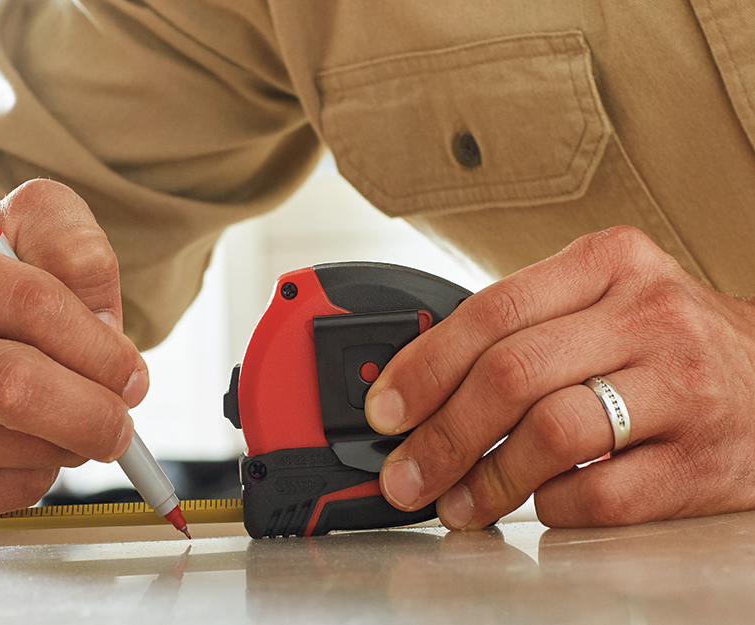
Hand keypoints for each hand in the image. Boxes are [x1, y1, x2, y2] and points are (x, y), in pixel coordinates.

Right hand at [0, 179, 147, 535]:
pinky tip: (19, 445)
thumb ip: (76, 248)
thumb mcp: (26, 231)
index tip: (131, 371)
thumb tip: (108, 331)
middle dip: (93, 412)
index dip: (101, 347)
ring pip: (17, 450)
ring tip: (61, 417)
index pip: (33, 304)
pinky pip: (3, 494)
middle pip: (14, 388)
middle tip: (122, 421)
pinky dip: (38, 476)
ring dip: (68, 444)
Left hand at [365, 226, 754, 528]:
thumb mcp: (600, 301)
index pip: (491, 310)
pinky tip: (539, 502)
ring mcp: (682, 387)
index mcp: (609, 263)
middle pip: (512, 374)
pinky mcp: (703, 461)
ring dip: (486, 479)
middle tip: (405, 472)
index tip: (386, 408)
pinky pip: (600, 495)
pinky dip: (552, 506)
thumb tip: (418, 383)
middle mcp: (649, 315)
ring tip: (458, 502)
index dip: (424, 366)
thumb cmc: (665, 342)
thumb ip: (520, 327)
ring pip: (552, 434)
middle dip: (440, 434)